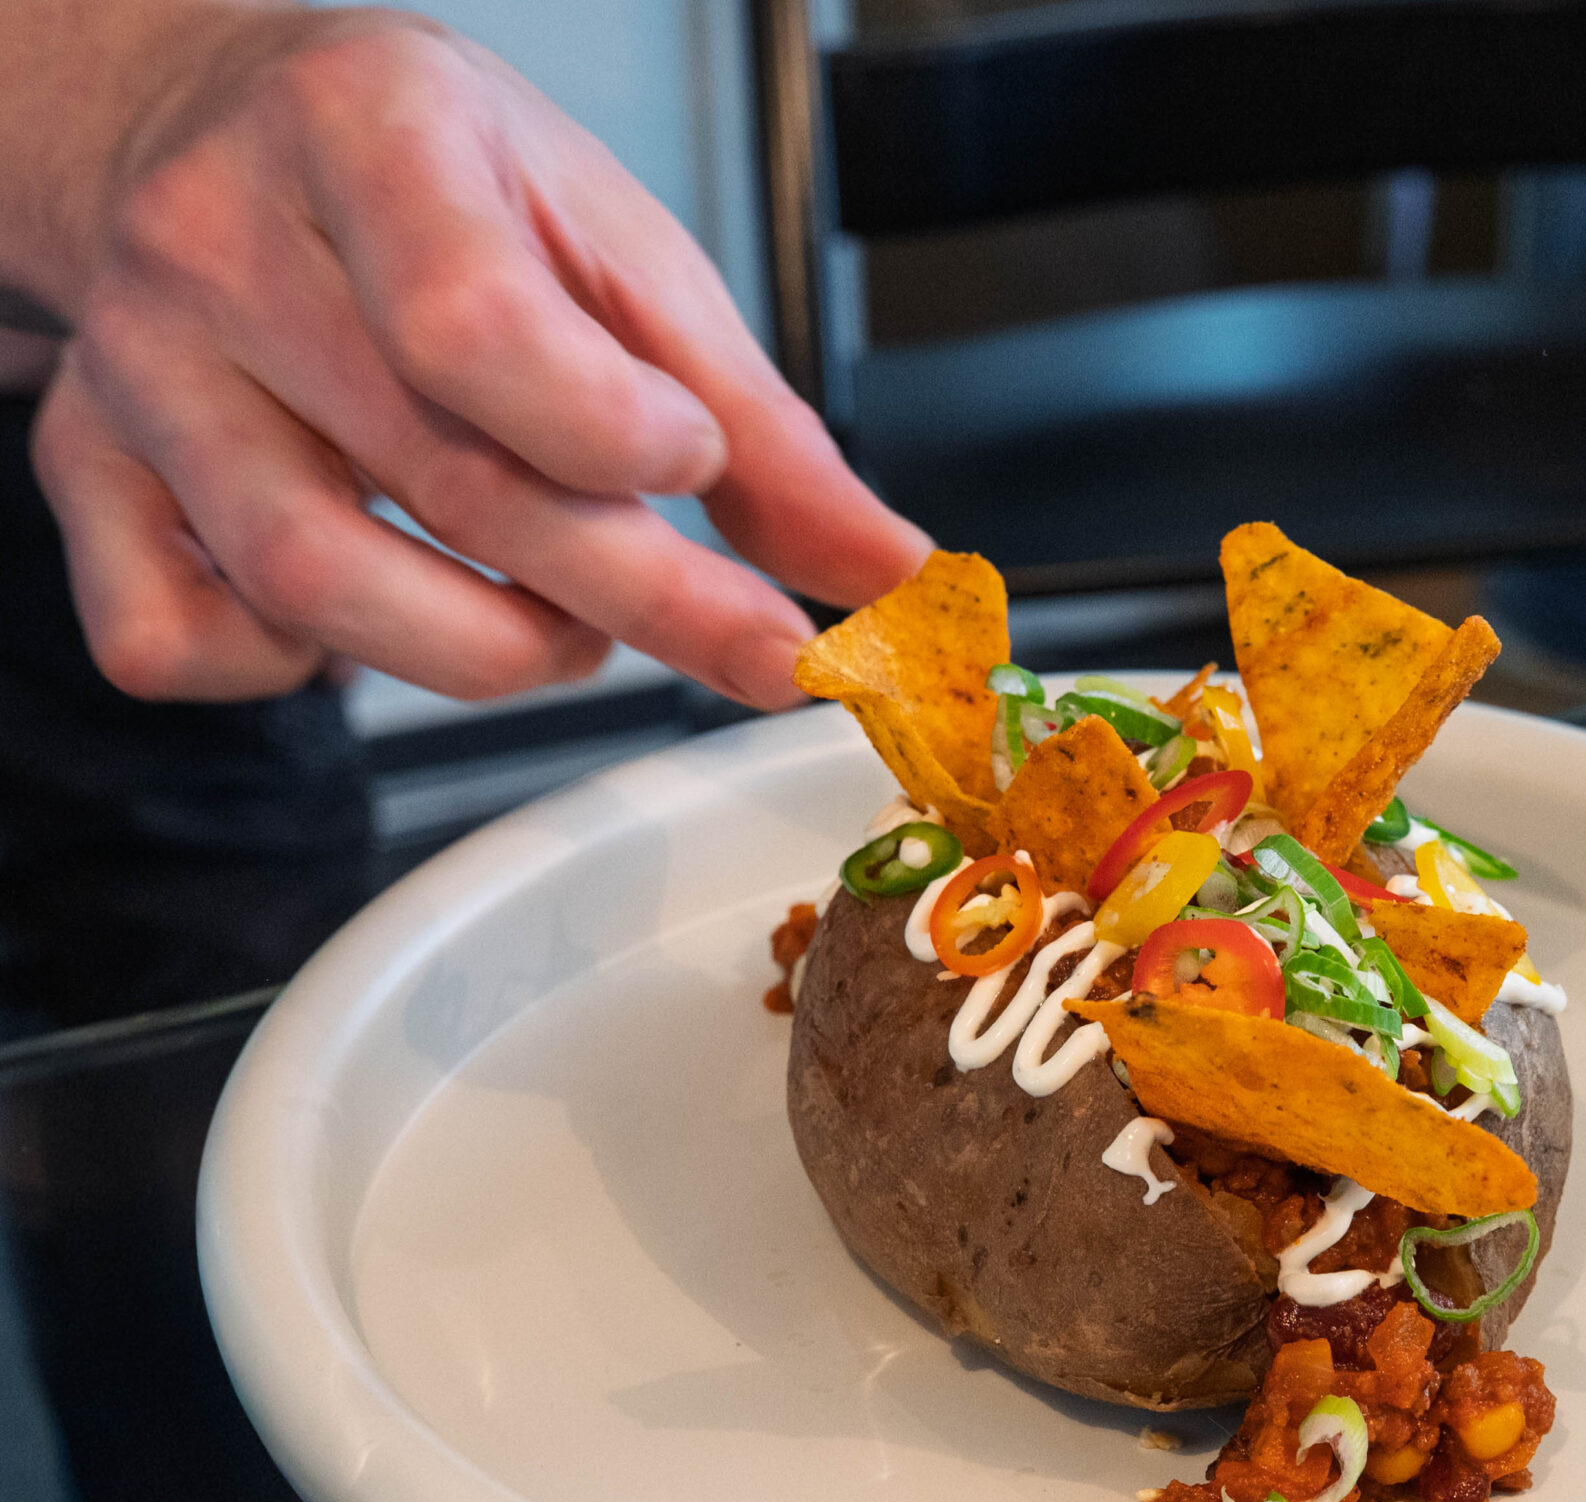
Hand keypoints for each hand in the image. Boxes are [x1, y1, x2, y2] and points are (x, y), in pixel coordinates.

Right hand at [20, 5, 928, 707]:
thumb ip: (759, 425)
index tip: (699, 469)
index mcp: (374, 137)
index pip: (479, 332)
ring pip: (312, 586)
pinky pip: (172, 639)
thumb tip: (886, 576)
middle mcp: (224, 245)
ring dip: (489, 652)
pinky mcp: (83, 470)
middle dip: (637, 600)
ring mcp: (137, 367)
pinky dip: (297, 675)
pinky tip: (381, 613)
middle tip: (738, 638)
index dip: (617, 441)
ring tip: (567, 630)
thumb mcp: (622, 250)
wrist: (217, 128)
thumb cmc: (443, 182)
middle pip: (445, 484)